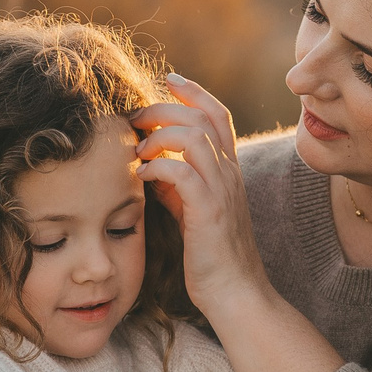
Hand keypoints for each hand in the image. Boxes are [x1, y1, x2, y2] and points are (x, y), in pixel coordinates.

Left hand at [131, 73, 269, 314]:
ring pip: (194, 136)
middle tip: (136, 115)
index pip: (217, 114)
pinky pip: (182, 173)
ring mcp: (222, 191)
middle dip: (165, 107)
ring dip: (159, 135)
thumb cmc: (211, 257)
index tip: (168, 78)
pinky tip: (140, 177)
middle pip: (202, 116)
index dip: (194, 91)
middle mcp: (229, 174)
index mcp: (228, 170)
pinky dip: (157, 168)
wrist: (235, 293)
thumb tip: (152, 167)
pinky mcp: (209, 212)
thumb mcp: (193, 212)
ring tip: (137, 149)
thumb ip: (177, 185)